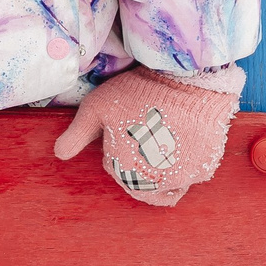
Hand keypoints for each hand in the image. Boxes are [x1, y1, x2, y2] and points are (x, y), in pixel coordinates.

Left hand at [54, 64, 245, 207]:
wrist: (189, 80)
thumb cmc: (139, 92)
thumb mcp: (97, 108)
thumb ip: (77, 135)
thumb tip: (60, 155)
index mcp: (125, 172)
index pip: (116, 171)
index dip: (117, 150)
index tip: (124, 129)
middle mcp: (155, 183)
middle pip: (140, 183)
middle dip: (136, 165)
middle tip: (141, 133)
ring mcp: (184, 179)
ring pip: (166, 185)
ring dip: (160, 170)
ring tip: (159, 139)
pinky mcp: (206, 169)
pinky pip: (190, 176)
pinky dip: (183, 166)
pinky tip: (180, 142)